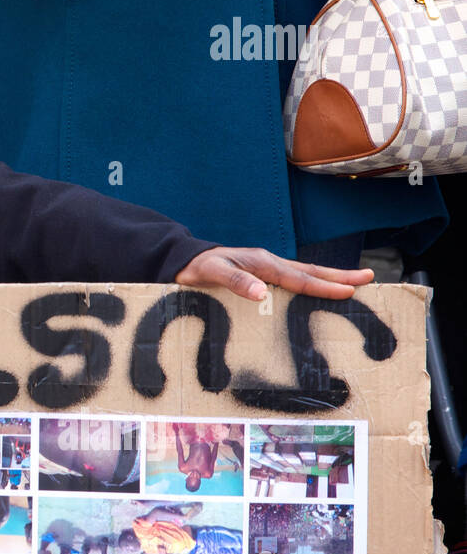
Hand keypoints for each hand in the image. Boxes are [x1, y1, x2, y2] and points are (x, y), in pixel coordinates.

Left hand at [175, 247, 372, 302]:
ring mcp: (266, 268)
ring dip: (329, 278)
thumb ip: (235, 282)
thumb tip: (261, 293)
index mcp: (262, 264)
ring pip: (304, 274)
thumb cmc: (197, 267)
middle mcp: (268, 263)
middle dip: (339, 276)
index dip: (323, 286)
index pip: (298, 278)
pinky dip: (311, 284)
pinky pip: (293, 280)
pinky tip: (319, 291)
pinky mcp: (261, 274)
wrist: (184, 261)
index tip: (348, 291)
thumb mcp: (212, 273)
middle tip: (369, 278)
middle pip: (309, 271)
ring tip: (354, 283)